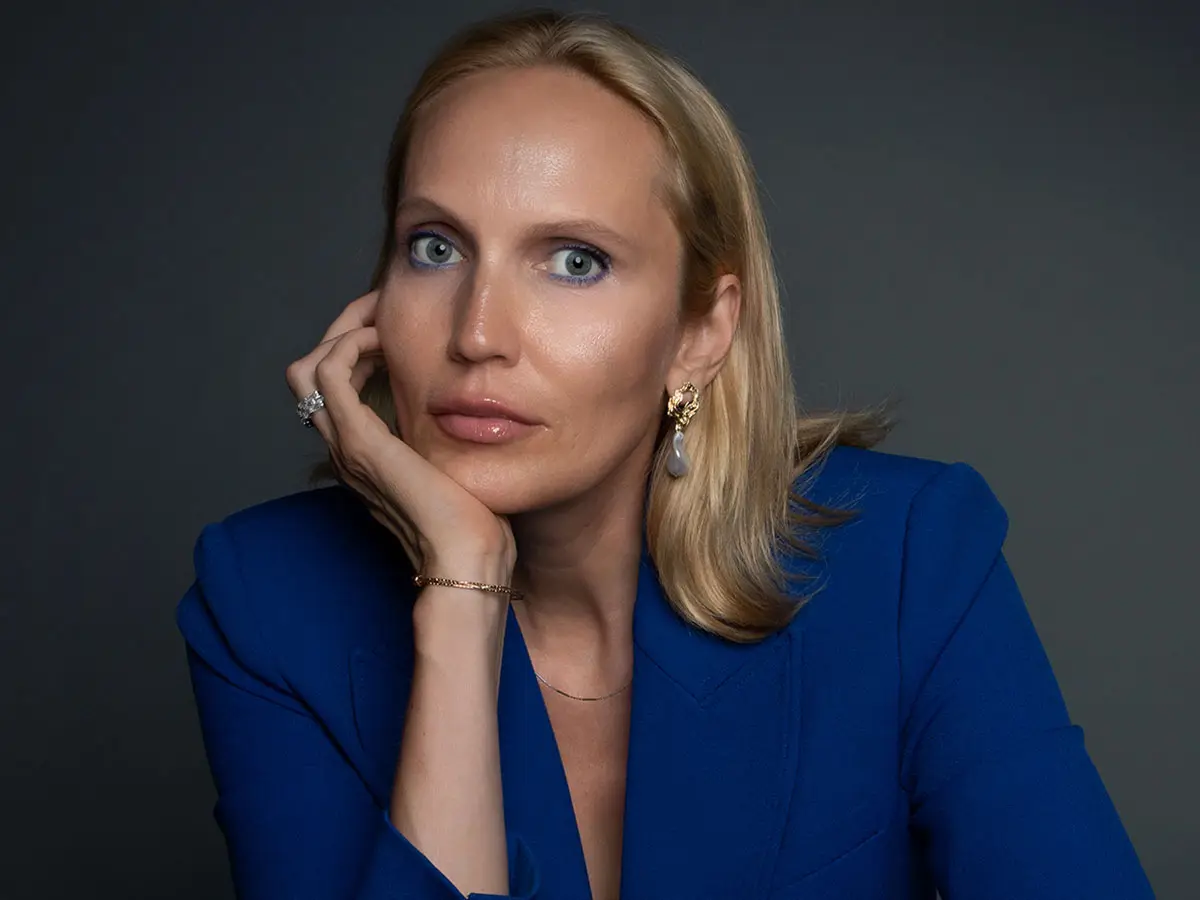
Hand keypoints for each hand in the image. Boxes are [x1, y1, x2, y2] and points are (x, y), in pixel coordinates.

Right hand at [285, 290, 516, 584]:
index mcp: (366, 453)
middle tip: (384, 310)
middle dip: (345, 330)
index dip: (358, 348)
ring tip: (383, 318)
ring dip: (344, 331)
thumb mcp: (459, 466)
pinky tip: (385, 339)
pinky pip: (329, 373)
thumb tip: (477, 412)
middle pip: (313, 372)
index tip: (396, 325)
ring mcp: (347, 445)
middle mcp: (346, 448)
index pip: (337, 387)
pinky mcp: (359, 442)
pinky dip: (350, 344)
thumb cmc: (474, 522)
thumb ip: (452, 439)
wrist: (467, 559)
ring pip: (310, 368)